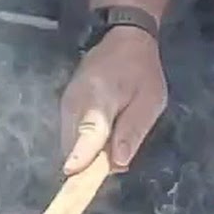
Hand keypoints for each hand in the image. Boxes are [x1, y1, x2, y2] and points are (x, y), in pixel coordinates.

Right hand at [60, 27, 167, 175]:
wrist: (123, 39)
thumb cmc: (142, 70)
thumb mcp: (150, 100)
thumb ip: (133, 130)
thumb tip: (118, 163)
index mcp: (100, 96)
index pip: (88, 132)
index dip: (82, 155)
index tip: (73, 174)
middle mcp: (74, 102)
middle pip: (75, 147)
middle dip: (95, 162)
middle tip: (122, 150)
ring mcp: (65, 104)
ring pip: (70, 145)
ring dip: (91, 154)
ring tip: (117, 134)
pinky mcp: (64, 106)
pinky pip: (71, 137)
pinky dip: (85, 144)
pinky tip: (105, 131)